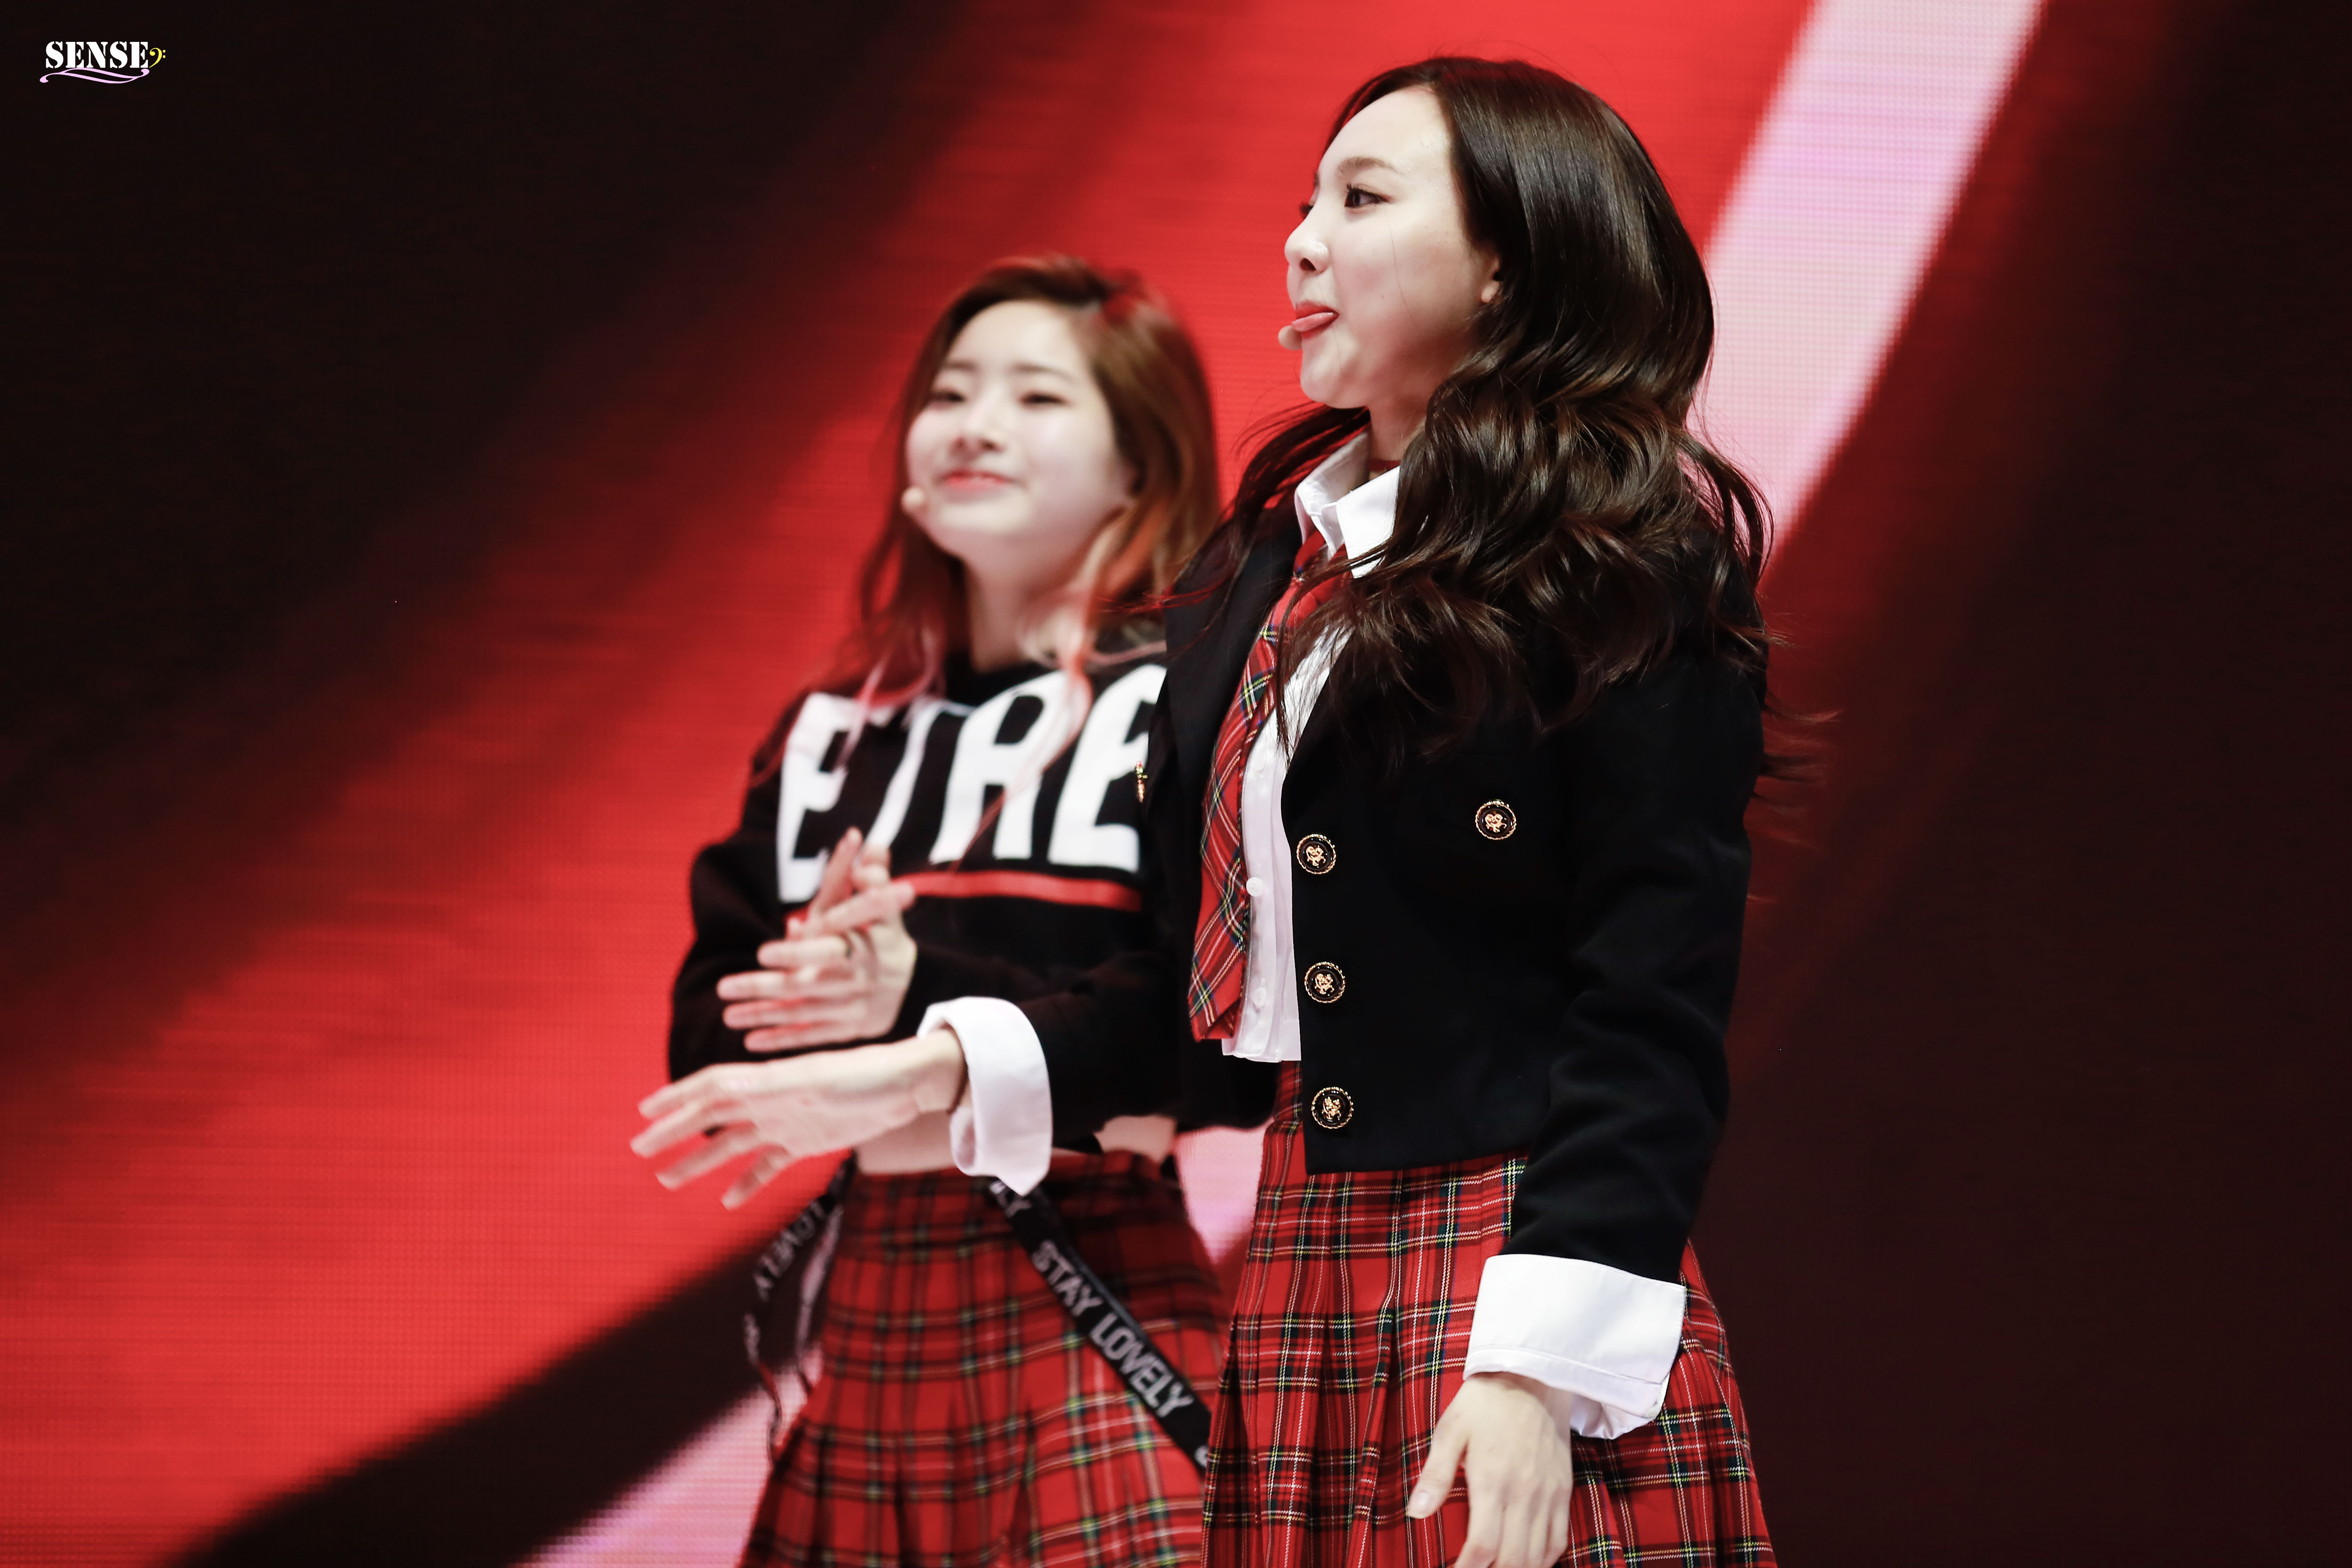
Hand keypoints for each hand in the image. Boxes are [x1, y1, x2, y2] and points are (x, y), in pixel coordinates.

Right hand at [631, 1029, 966, 1207]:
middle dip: (675, 1132)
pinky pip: (767, 1165)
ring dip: (700, 1160)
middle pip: (712, 1117)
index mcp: (766, 1081)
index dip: (676, 1099)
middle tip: (640, 1151)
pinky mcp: (806, 1142)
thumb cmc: (863, 1076)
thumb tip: (721, 1085)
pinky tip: (727, 1202)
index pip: (710, 1089)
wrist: (906, 1086)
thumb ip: (769, 1087)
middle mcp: (770, 1100)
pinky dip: (747, 1182)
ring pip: (732, 1144)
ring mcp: (786, 1122)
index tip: (643, 1114)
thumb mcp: (815, 1082)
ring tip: (667, 1180)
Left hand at [717, 826, 916, 1051]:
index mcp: (865, 945)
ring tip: (727, 1015)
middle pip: (807, 984)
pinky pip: (813, 1037)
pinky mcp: (850, 1029)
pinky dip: (783, 1040)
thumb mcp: (880, 903)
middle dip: (765, 987)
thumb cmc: (880, 932)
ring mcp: (855, 1007)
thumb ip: (870, 875)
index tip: (762, 951)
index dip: (797, 952)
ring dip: (763, 1015)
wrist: (909, 979)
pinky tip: (750, 1041)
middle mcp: (861, 978)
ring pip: (803, 1013)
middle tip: (725, 987)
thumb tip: (867, 843)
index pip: (829, 948)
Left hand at [1408, 1371, 1574, 1567]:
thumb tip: (1415, 1513)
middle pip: (1514, 1559)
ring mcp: (1548, 1494)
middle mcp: (1524, 1493)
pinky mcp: (1563, 1489)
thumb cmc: (1485, 1403)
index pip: (1482, 1546)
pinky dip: (1545, 1558)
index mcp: (1492, 1480)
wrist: (1532, 1376)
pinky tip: (1529, 1562)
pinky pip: (1559, 1538)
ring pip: (1540, 1555)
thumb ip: (1436, 1475)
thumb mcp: (1451, 1431)